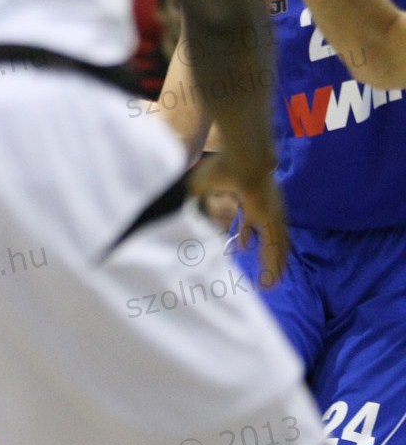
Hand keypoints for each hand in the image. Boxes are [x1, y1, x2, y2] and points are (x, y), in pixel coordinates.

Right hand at [198, 145, 287, 285]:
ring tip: (271, 284)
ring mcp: (272, 215)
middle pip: (267, 237)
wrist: (243, 160)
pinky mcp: (274, 220)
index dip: (246, 234)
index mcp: (250, 199)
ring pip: (274, 246)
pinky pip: (275, 247)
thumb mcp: (199, 185)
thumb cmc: (222, 168)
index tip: (244, 247)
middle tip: (265, 270)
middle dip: (265, 254)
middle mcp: (265, 209)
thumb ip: (189, 197)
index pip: (250, 221)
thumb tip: (169, 201)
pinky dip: (274, 263)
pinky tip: (274, 278)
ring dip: (273, 265)